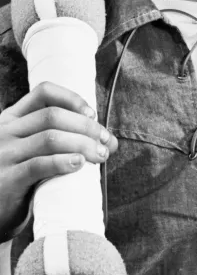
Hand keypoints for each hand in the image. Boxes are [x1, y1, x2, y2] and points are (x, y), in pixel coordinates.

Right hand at [0, 82, 117, 239]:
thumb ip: (60, 140)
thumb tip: (108, 141)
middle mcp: (5, 132)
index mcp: (11, 119)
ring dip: (82, 144)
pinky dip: (64, 162)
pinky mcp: (8, 179)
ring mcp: (4, 154)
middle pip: (53, 116)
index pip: (43, 93)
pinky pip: (39, 165)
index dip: (72, 99)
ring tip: (100, 155)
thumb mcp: (32, 152)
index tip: (92, 114)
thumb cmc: (20, 181)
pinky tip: (79, 164)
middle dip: (86, 126)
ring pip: (50, 137)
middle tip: (106, 142)